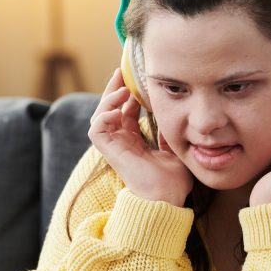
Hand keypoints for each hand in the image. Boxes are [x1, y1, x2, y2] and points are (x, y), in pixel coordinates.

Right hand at [88, 68, 192, 206]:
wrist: (167, 197)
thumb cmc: (173, 180)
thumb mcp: (174, 149)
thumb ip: (167, 133)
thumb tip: (168, 115)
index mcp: (135, 141)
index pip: (126, 111)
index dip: (130, 94)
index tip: (138, 78)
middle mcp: (122, 142)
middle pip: (110, 109)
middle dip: (115, 89)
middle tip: (123, 72)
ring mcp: (114, 146)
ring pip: (100, 115)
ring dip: (108, 99)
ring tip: (123, 89)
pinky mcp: (109, 152)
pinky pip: (96, 130)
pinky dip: (103, 116)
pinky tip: (117, 110)